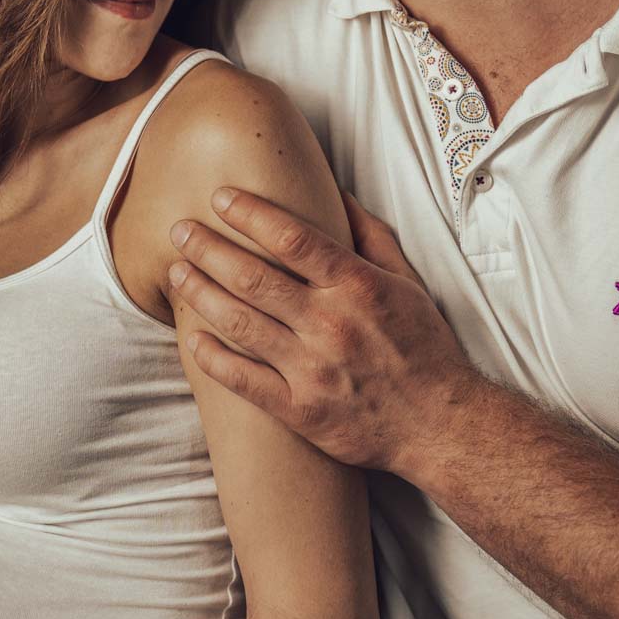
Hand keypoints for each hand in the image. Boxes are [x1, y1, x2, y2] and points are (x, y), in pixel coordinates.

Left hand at [167, 185, 478, 474]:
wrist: (441, 424)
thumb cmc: (424, 348)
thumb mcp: (408, 282)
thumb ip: (372, 236)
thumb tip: (338, 193)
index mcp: (358, 287)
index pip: (292, 239)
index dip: (250, 214)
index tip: (220, 198)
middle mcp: (331, 325)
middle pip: (254, 278)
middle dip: (208, 249)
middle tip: (179, 230)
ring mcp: (313, 370)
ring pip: (242, 324)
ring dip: (201, 295)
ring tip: (177, 274)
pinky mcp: (301, 411)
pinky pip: (244, 381)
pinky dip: (213, 358)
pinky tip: (191, 338)